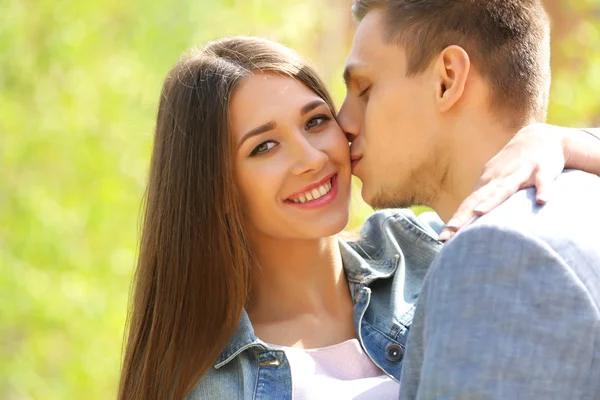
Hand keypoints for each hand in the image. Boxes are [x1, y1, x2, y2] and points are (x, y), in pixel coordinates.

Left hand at [440, 123, 565, 240]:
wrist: (539, 138)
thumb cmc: (512, 169)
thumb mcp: (495, 184)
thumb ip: (484, 202)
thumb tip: (470, 225)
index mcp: (486, 184)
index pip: (467, 205)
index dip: (455, 221)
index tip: (442, 239)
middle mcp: (498, 179)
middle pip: (478, 199)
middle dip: (464, 215)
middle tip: (450, 230)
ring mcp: (519, 173)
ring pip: (504, 189)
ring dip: (491, 200)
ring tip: (479, 213)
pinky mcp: (542, 170)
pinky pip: (542, 182)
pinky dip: (542, 190)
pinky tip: (542, 201)